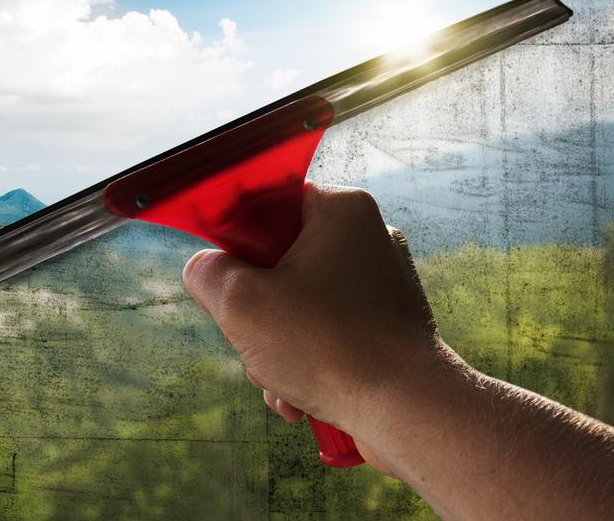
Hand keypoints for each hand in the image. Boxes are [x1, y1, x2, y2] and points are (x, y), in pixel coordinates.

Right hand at [181, 181, 442, 470]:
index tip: (227, 276)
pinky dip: (309, 362)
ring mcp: (384, 283)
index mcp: (341, 210)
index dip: (237, 240)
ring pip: (301, 304)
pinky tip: (300, 399)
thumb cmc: (330, 348)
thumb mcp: (242, 304)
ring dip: (278, 346)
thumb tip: (204, 269)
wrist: (409, 411)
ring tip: (279, 381)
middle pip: (281, 262)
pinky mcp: (390, 325)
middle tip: (254, 339)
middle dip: (258, 312)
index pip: (271, 203)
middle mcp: (370, 237)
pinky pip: (331, 331)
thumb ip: (209, 275)